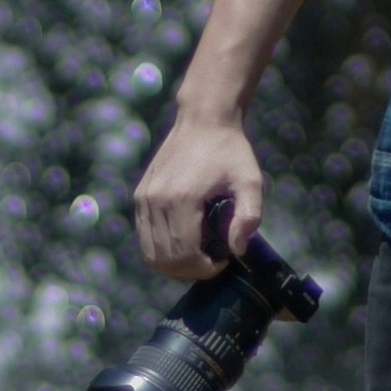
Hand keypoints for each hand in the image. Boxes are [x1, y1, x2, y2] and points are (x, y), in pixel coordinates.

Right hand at [135, 112, 266, 276]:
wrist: (204, 119)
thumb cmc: (230, 151)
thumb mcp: (250, 181)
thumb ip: (248, 217)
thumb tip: (237, 250)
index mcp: (183, 198)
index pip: (184, 253)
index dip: (204, 269)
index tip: (222, 263)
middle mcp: (157, 199)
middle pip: (165, 258)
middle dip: (189, 271)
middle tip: (210, 264)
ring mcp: (144, 198)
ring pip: (150, 252)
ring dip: (173, 265)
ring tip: (196, 259)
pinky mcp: (140, 196)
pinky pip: (144, 237)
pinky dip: (159, 251)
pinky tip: (181, 247)